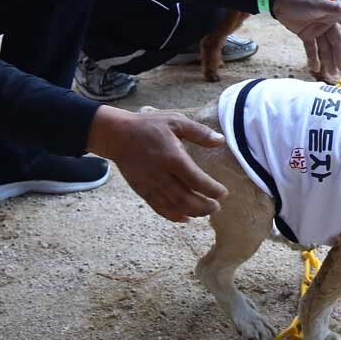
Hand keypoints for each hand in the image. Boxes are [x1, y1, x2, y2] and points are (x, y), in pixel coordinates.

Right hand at [86, 105, 227, 221]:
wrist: (117, 135)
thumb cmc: (148, 125)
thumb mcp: (175, 121)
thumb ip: (199, 132)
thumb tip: (221, 141)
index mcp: (173, 157)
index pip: (196, 180)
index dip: (212, 190)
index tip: (223, 193)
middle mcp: (162, 175)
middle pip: (186, 199)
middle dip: (204, 206)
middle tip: (216, 207)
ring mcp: (150, 184)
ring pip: (174, 206)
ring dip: (192, 212)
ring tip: (205, 212)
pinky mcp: (142, 190)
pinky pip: (159, 208)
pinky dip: (173, 216)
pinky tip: (185, 218)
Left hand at [269, 0, 340, 80]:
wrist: (279, 0)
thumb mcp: (315, 4)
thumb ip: (332, 8)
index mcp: (332, 14)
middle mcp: (327, 23)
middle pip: (336, 42)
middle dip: (339, 56)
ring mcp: (316, 29)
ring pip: (325, 48)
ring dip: (328, 60)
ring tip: (332, 74)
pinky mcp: (305, 34)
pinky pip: (311, 48)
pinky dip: (313, 58)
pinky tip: (315, 69)